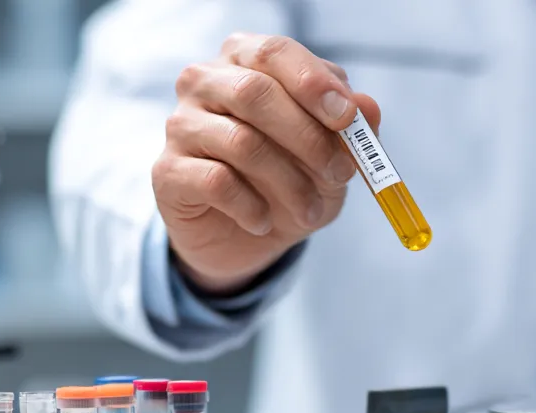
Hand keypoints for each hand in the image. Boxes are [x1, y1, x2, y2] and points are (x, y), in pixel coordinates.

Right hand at [151, 33, 381, 294]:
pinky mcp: (167, 171)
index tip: (347, 118)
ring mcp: (180, 125)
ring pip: (241, 142)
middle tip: (341, 174)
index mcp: (244, 60)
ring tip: (311, 212)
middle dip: (308, 138)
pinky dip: (251, 207)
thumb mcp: (330, 157)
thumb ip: (351, 130)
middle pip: (255, 94)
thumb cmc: (287, 180)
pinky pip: (216, 182)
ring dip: (289, 182)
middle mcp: (204, 82)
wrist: (243, 237)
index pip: (274, 53)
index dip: (313, 83)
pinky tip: (262, 221)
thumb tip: (367, 108)